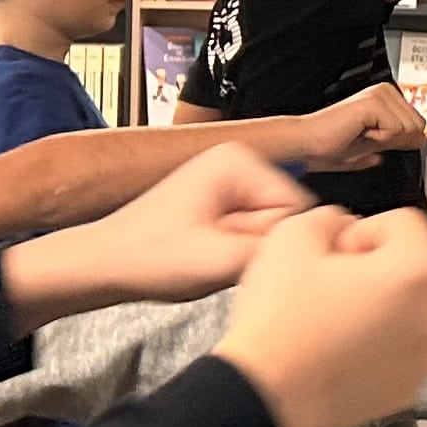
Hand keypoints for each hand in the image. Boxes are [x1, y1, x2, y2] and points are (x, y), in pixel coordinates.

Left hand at [5, 144, 312, 322]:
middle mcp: (238, 160)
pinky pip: (253, 234)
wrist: (99, 267)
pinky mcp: (221, 202)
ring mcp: (229, 180)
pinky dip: (235, 254)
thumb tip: (327, 248)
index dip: (269, 245)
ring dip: (246, 254)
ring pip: (272, 231)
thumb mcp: (221, 260)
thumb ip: (281, 252)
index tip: (228, 254)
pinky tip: (205, 259)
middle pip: (287, 219)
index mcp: (239, 158)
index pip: (299, 209)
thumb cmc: (145, 258)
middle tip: (215, 259)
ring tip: (206, 260)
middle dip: (258, 249)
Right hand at [215, 208, 426, 426]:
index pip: (402, 223)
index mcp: (421, 270)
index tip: (334, 252)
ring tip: (328, 319)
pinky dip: (375, 343)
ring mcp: (426, 355)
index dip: (359, 230)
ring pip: (405, 309)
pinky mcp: (409, 386)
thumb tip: (340, 225)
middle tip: (327, 285)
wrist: (263, 395)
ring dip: (374, 306)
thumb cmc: (280, 325)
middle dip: (371, 268)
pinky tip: (335, 348)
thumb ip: (329, 217)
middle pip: (409, 267)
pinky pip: (398, 347)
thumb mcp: (292, 237)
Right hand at [291, 85, 426, 171]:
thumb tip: (419, 140)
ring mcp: (379, 94)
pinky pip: (396, 130)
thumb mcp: (373, 145)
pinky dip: (380, 139)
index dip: (400, 140)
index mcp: (385, 98)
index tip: (372, 137)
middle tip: (365, 136)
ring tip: (361, 134)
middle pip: (418, 126)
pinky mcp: (373, 102)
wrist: (307, 144)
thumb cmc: (329, 145)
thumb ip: (395, 141)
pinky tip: (360, 132)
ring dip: (385, 140)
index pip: (418, 125)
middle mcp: (384, 91)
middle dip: (395, 140)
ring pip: (409, 129)